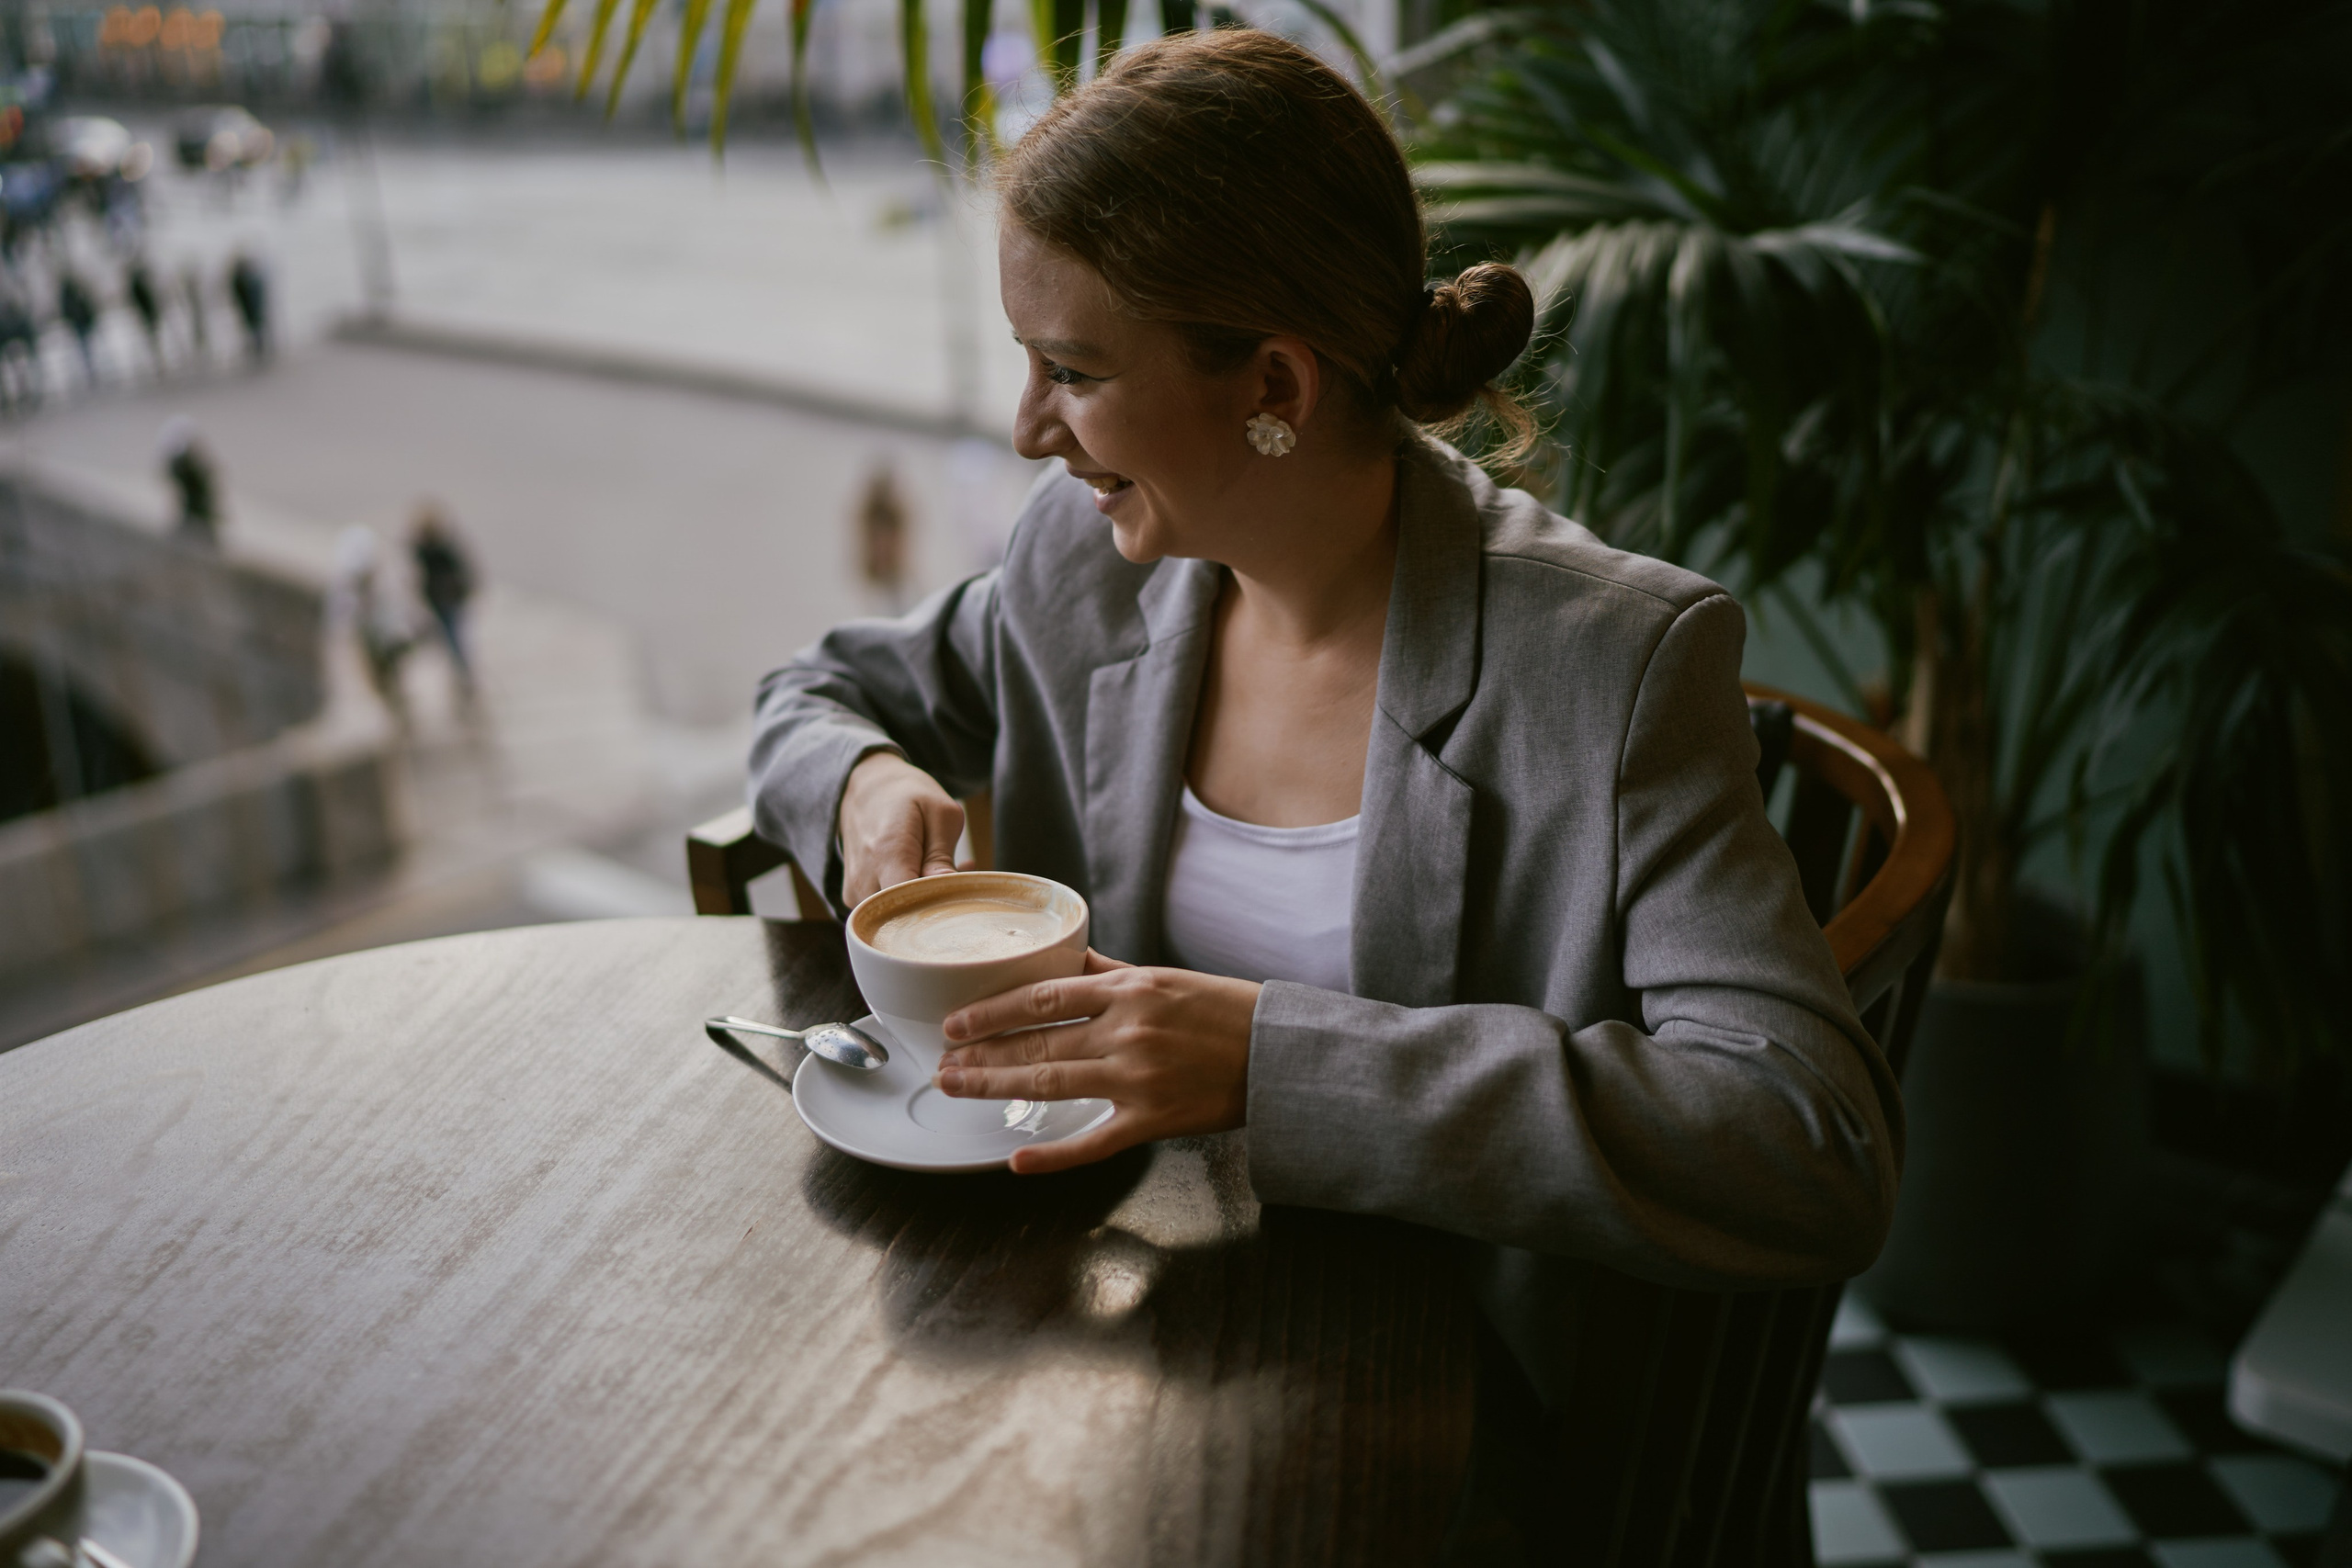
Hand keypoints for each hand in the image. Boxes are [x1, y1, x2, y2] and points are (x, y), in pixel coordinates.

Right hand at [837, 751, 963, 905]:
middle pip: (904, 916)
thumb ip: (942, 857)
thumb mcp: (940, 813)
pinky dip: (907, 899)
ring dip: (922, 900)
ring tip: (938, 870)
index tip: (960, 885)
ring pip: (895, 917)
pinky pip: (884, 911)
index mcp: (886, 853)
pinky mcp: (852, 897)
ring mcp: (854, 891)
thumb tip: (948, 892)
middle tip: (957, 875)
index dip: (940, 901)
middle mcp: (864, 878)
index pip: (912, 902)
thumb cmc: (908, 797)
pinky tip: (921, 876)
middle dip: (935, 903)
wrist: (867, 787)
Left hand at [935, 951, 1260, 1174]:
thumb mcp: (1165, 978)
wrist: (1279, 1052)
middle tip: (942, 1064)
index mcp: (1127, 989)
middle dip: (980, 1054)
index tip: (955, 1023)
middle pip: (1035, 1043)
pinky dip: (1053, 1155)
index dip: (991, 1012)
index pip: (1040, 997)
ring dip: (995, 1087)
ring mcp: (1137, 1077)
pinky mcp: (1152, 1120)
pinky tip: (1017, 1160)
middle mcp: (1126, 1031)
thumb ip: (1110, 972)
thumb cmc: (1225, 1011)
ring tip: (957, 1089)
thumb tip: (1065, 960)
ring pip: (1050, 1083)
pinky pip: (1093, 1141)